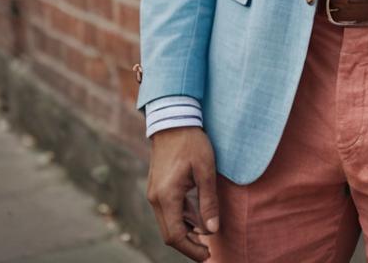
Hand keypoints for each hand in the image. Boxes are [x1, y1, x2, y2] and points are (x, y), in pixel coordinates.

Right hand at [146, 127, 219, 260]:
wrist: (173, 119)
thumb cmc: (192, 142)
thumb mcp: (206, 170)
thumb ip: (208, 201)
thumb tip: (213, 230)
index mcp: (166, 196)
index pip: (176, 235)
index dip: (191, 249)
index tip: (207, 255)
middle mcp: (155, 198)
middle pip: (169, 233)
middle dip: (188, 244)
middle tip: (208, 251)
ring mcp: (154, 192)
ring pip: (168, 222)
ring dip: (185, 232)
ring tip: (206, 235)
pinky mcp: (157, 187)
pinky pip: (167, 210)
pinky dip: (181, 218)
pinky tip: (197, 218)